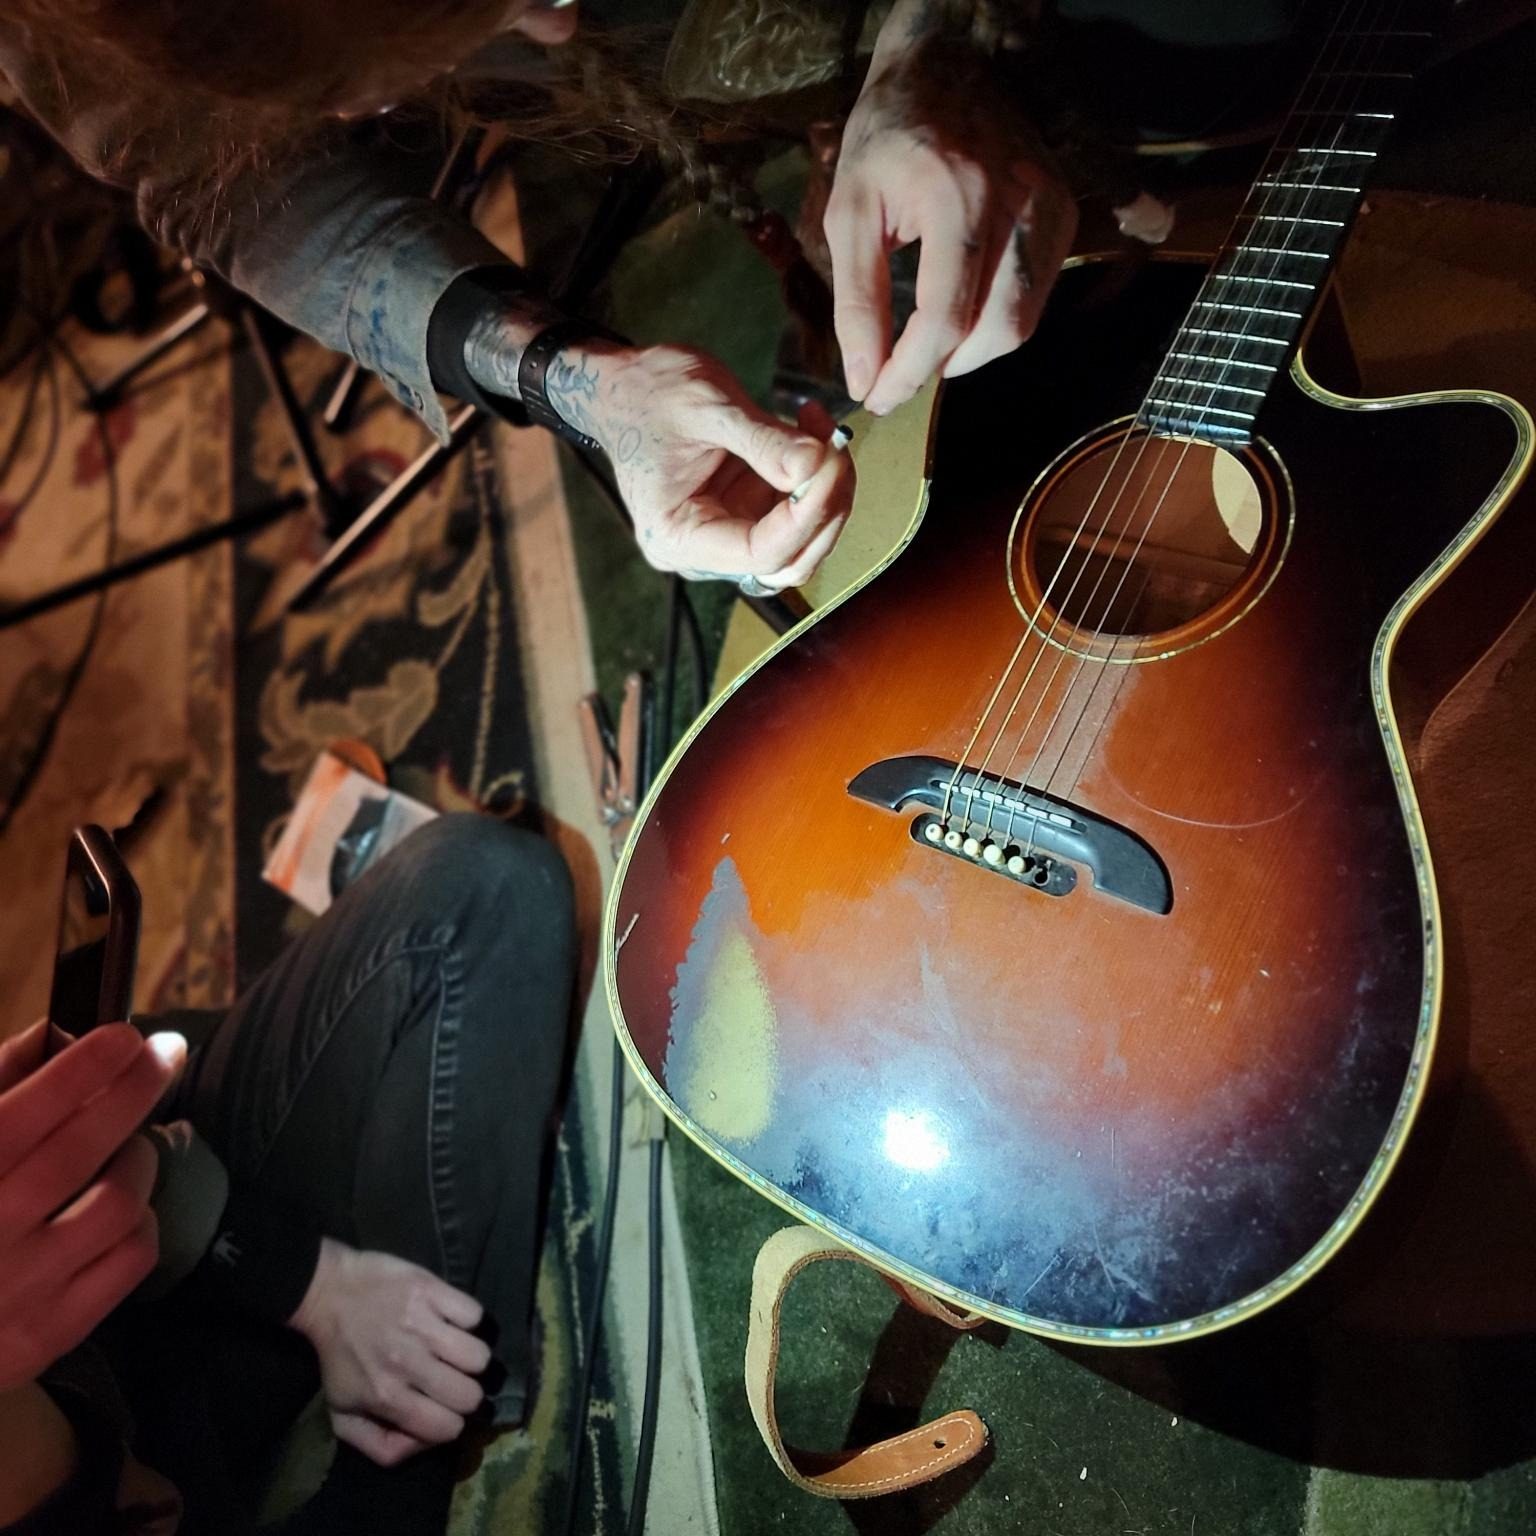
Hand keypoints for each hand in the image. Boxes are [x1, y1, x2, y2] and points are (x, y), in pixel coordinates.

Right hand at [0, 1021, 185, 1390]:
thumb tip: (52, 1035)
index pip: (25, 1113)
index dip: (82, 1068)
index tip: (126, 1035)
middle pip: (82, 1150)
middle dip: (135, 1090)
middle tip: (167, 1053)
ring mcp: (20, 1288)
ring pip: (119, 1204)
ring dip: (136, 1161)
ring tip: (128, 1147)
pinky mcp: (49, 1334)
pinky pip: (131, 1260)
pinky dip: (140, 1222)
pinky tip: (124, 1209)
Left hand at [289, 1238, 490, 1465]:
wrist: (326, 1293)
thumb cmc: (338, 1355)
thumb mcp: (343, 1414)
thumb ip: (381, 1445)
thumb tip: (423, 1445)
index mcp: (386, 1397)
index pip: (448, 1428)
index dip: (450, 1423)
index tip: (441, 1408)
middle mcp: (407, 1363)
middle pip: (470, 1395)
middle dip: (465, 1393)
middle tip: (451, 1380)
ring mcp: (422, 1324)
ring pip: (479, 1356)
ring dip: (470, 1358)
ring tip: (453, 1351)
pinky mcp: (431, 1290)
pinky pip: (473, 1314)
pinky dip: (467, 1320)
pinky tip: (448, 1321)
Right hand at [547, 342, 855, 591]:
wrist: (623, 386)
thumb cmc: (649, 394)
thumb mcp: (707, 406)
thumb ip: (763, 441)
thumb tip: (816, 465)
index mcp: (678, 537)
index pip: (760, 553)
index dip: (806, 516)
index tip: (829, 464)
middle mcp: (701, 550)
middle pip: (788, 560)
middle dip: (825, 508)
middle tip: (836, 448)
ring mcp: (725, 534)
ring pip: (801, 541)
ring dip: (827, 492)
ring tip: (825, 432)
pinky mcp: (743, 514)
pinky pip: (794, 514)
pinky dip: (816, 478)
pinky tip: (813, 434)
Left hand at [827, 0, 1078, 414]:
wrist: (949, 68)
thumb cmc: (889, 137)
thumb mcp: (850, 210)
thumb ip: (857, 299)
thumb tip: (864, 376)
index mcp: (957, 198)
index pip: (944, 317)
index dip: (910, 372)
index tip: (878, 396)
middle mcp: (1016, 205)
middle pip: (995, 331)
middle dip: (942, 368)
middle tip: (900, 372)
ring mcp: (1050, 209)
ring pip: (1022, 322)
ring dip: (971, 353)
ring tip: (927, 345)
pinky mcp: (1063, 216)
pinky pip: (1036, 298)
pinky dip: (995, 323)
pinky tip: (960, 313)